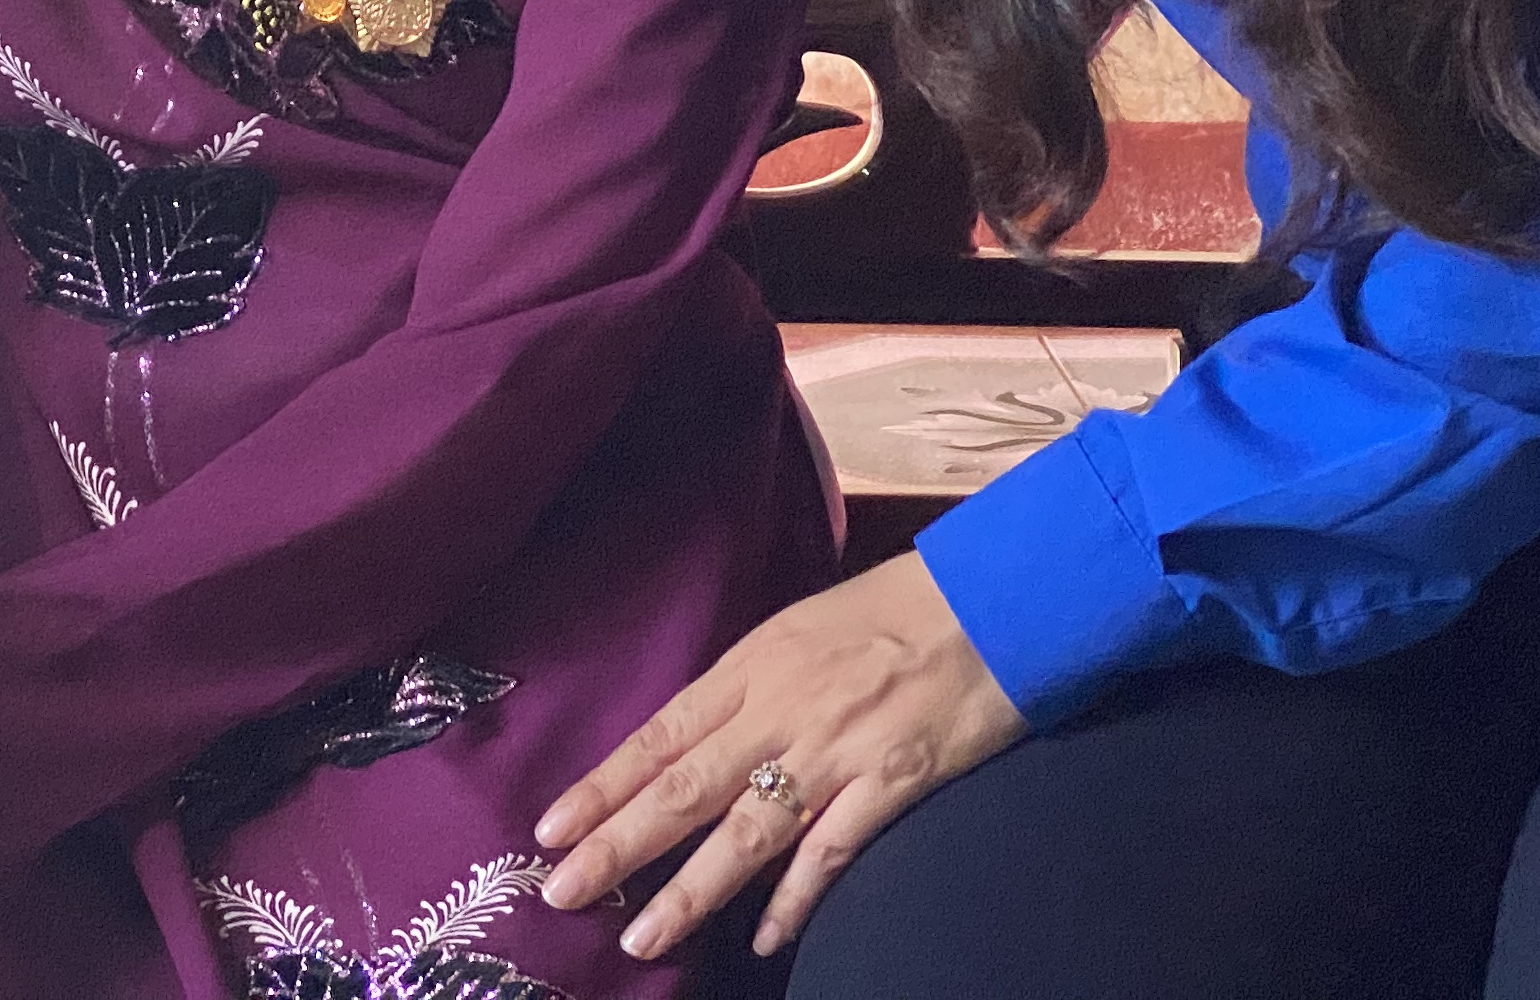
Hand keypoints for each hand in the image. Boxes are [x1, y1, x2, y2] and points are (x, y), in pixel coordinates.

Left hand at [535, 553, 1025, 960]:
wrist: (989, 600)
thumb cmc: (890, 610)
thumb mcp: (798, 631)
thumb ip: (745, 688)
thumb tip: (688, 743)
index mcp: (752, 666)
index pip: (660, 736)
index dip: (603, 786)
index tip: (550, 828)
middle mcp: (782, 710)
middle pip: (685, 788)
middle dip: (618, 846)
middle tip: (562, 892)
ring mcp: (836, 751)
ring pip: (747, 831)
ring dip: (691, 891)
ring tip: (642, 939)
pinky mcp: (892, 782)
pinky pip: (832, 852)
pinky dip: (795, 900)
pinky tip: (762, 939)